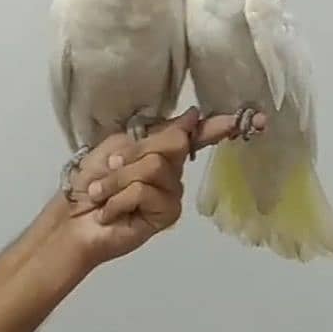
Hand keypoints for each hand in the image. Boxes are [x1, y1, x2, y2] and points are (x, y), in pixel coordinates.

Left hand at [64, 106, 265, 270]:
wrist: (75, 216)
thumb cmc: (93, 178)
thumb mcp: (119, 145)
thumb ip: (157, 133)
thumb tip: (194, 115)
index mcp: (163, 148)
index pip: (200, 134)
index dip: (223, 124)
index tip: (256, 118)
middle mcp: (175, 169)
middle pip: (173, 142)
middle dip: (135, 151)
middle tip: (111, 165)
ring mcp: (173, 192)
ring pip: (155, 167)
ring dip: (118, 178)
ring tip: (103, 193)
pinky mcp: (168, 214)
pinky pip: (146, 191)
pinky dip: (118, 197)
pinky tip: (111, 211)